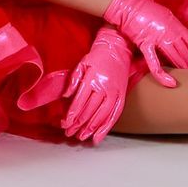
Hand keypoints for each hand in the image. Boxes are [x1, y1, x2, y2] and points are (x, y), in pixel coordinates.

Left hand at [61, 27, 132, 142]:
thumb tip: (65, 96)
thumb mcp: (82, 63)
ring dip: (91, 128)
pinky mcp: (122, 96)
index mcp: (93, 78)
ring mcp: (115, 93)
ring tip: (81, 137)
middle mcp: (105, 87)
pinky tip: (98, 137)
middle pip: (90, 110)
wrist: (119, 49)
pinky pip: (115, 115)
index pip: (80, 101)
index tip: (65, 124)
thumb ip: (74, 80)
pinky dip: (106, 128)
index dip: (72, 114)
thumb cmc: (98, 56)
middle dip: (78, 124)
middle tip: (69, 133)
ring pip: (102, 116)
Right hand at [102, 0, 187, 87]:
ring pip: (174, 56)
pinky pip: (154, 62)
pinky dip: (162, 74)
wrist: (127, 6)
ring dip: (182, 66)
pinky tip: (171, 83)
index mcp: (173, 23)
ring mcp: (156, 38)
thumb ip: (173, 25)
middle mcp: (168, 31)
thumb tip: (179, 34)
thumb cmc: (144, 8)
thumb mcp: (164, 13)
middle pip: (183, 50)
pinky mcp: (144, 44)